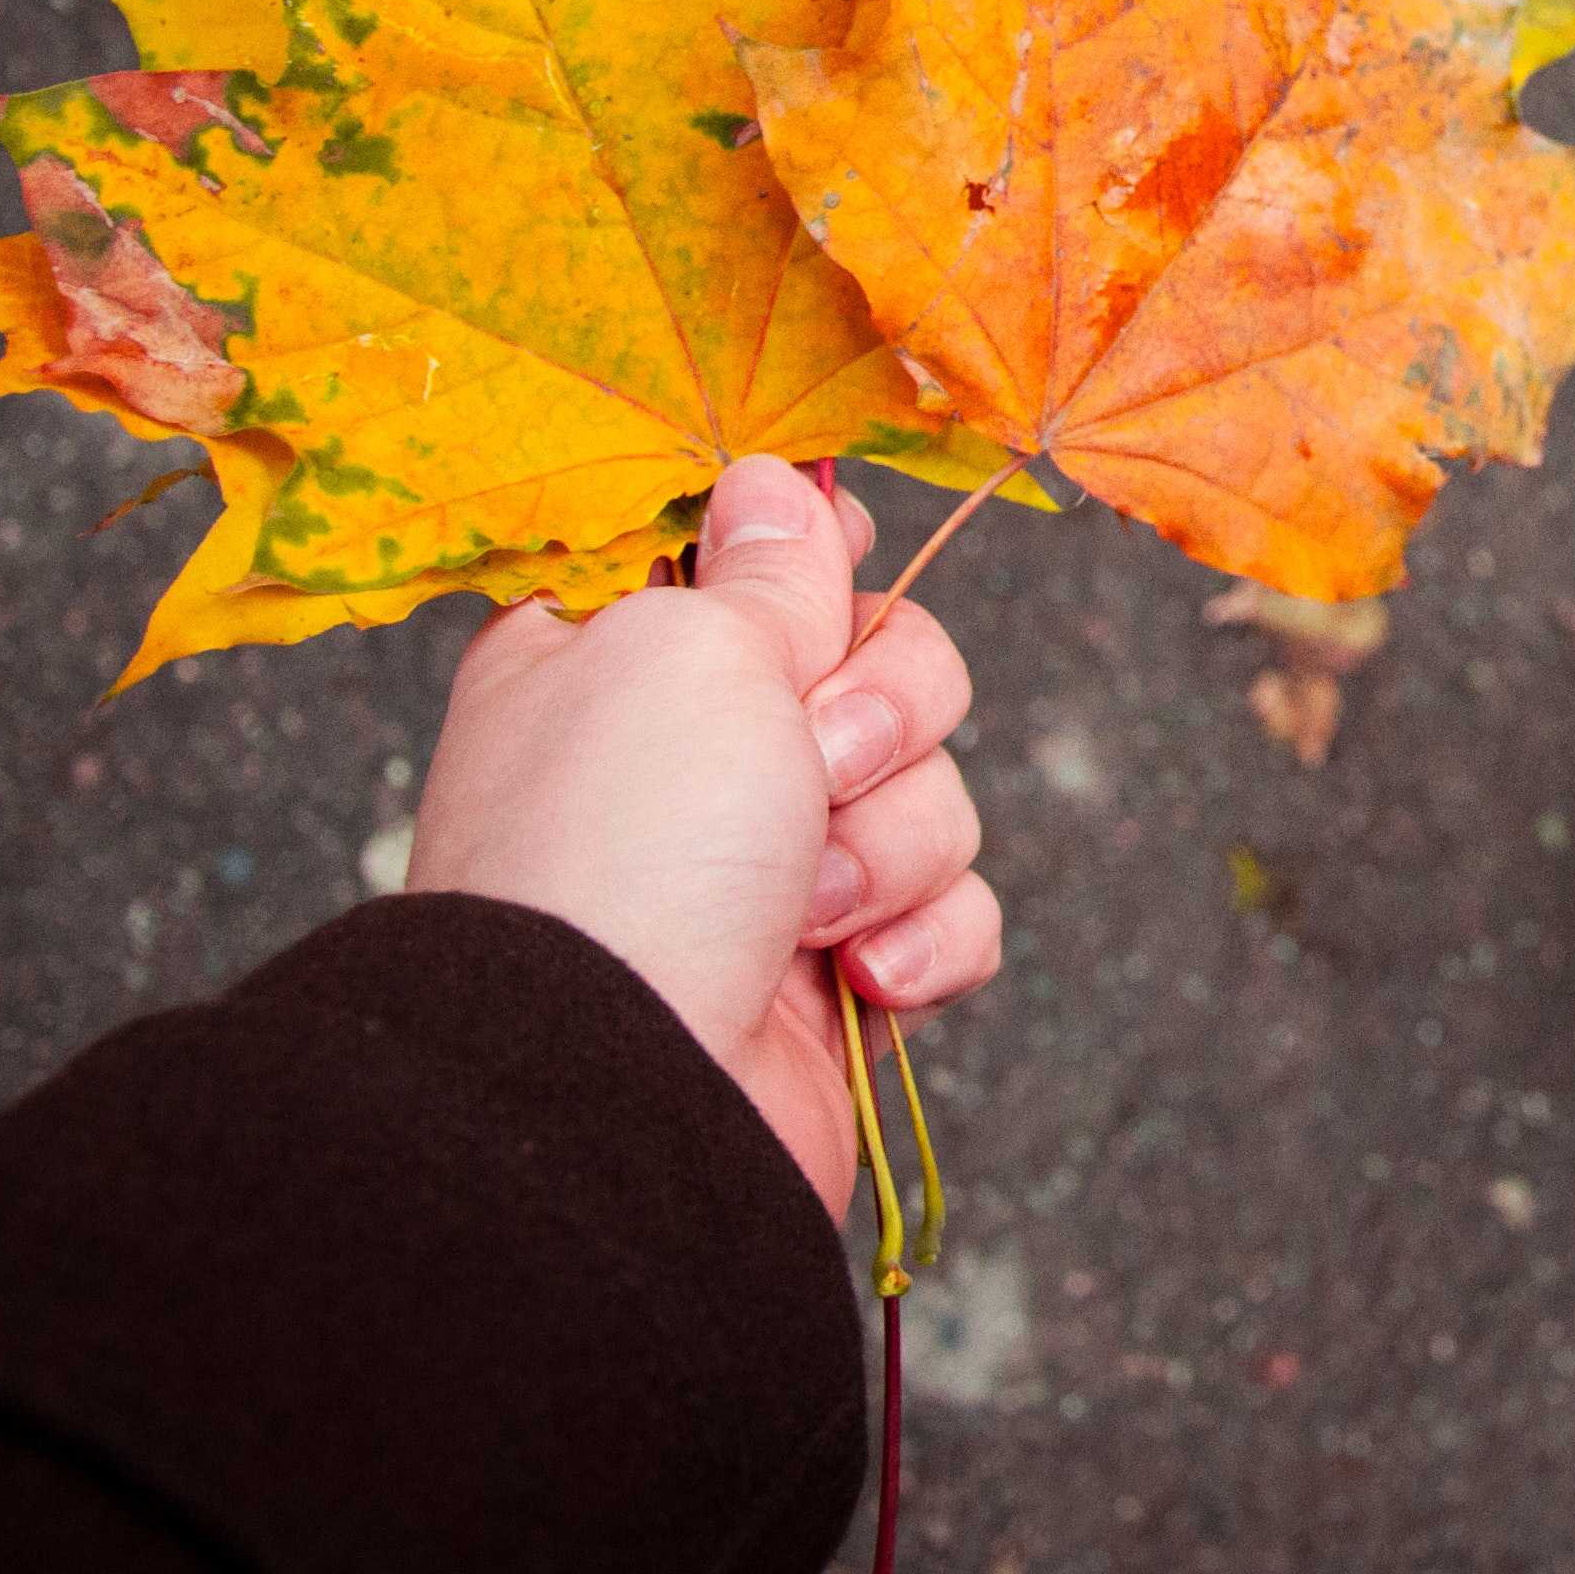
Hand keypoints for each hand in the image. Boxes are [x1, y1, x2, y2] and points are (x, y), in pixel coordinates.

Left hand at [404, 455, 1002, 1214]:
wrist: (622, 1093)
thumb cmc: (625, 844)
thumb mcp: (693, 646)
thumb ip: (768, 566)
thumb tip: (781, 480)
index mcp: (621, 654)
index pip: (753, 562)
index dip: (810, 560)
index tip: (828, 563)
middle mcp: (692, 756)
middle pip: (884, 663)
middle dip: (884, 715)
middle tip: (813, 765)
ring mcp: (764, 869)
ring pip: (932, 789)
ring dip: (893, 842)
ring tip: (808, 907)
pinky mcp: (836, 973)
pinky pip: (953, 910)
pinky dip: (923, 940)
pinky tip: (857, 977)